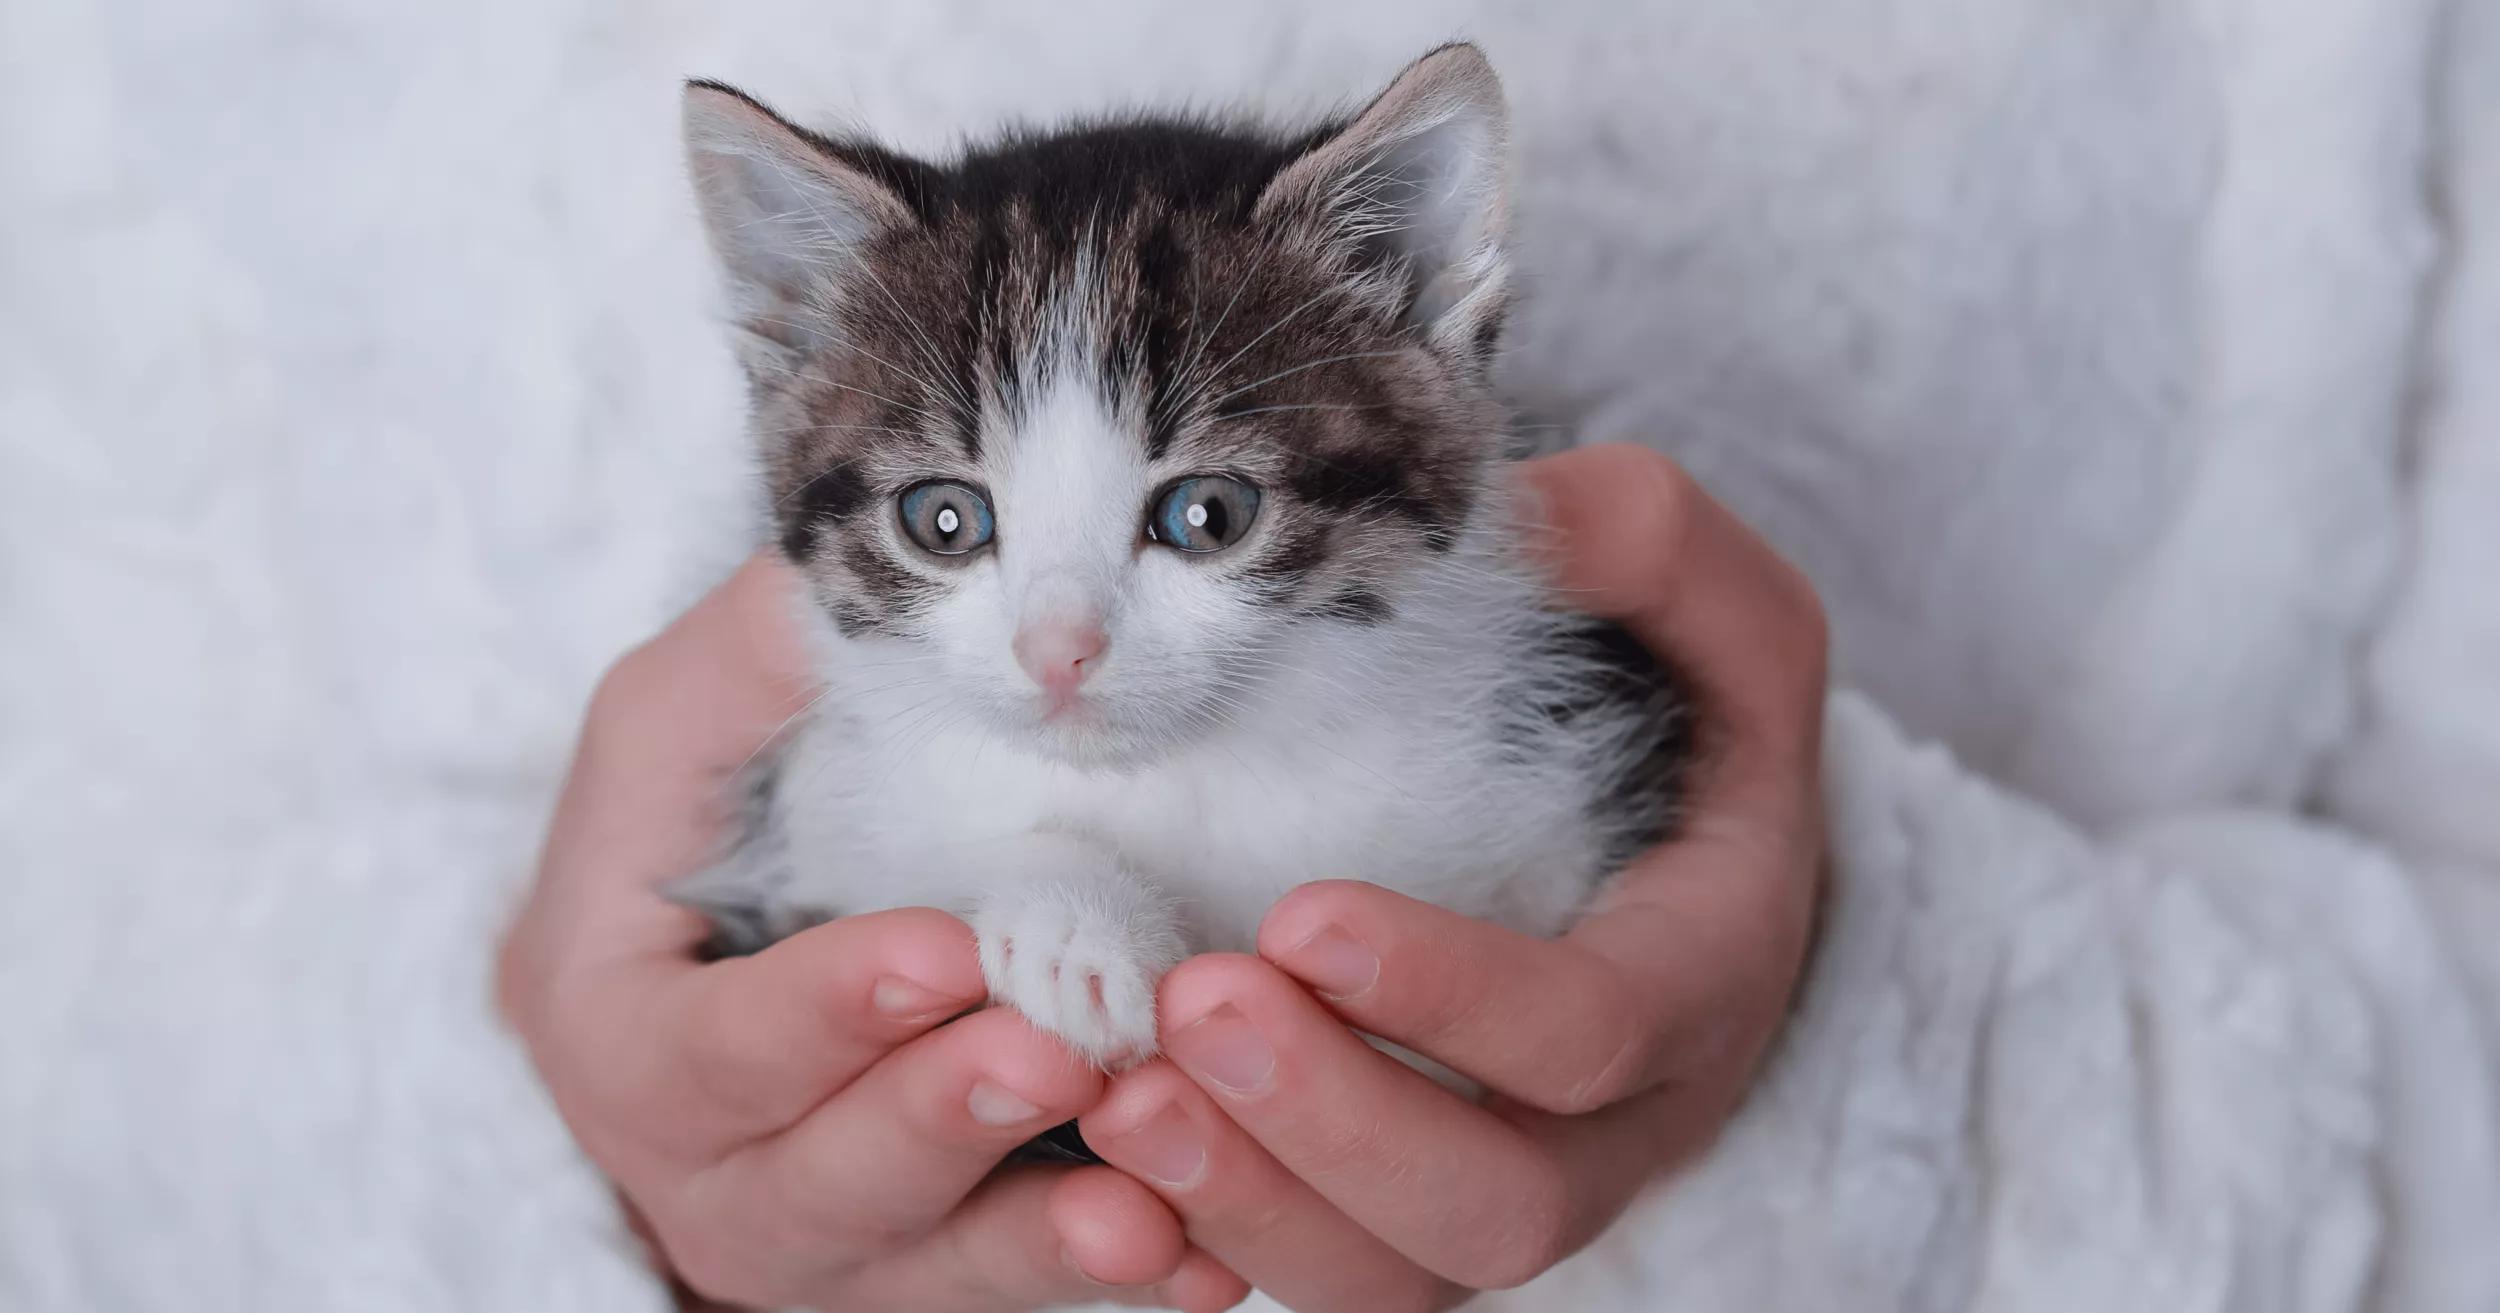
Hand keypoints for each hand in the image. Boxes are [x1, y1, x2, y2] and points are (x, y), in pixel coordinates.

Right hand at [497, 557, 1247, 1311]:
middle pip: (809, 1183)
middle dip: (935, 1124)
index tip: (939, 955)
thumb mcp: (682, 725)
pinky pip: (1003, 1297)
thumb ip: (755, 659)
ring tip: (1145, 1207)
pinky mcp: (913, 1264)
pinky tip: (1201, 1261)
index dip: (815, 1016)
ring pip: (914, 1268)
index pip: (701, 1052)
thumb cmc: (691, 827)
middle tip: (1058, 1056)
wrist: (711, 959)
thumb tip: (854, 562)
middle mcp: (704, 1167)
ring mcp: (815, 1235)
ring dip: (1031, 1243)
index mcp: (614, 1033)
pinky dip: (1103, 1283)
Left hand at [1073, 444, 1827, 1310]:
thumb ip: (1641, 542)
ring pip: (1403, 1276)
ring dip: (1254, 1201)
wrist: (1696, 865)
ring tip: (1122, 1095)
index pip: (1595, 1034)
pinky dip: (1223, 1238)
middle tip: (1188, 1006)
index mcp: (1704, 973)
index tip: (1303, 917)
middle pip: (1495, 1207)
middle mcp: (1624, 1121)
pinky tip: (1114, 1157)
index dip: (1454, 998)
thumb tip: (1523, 513)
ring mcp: (1523, 1179)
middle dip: (1332, 1123)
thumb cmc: (1698, 727)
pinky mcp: (1425, 1204)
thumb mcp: (1715, 609)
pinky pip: (1334, 1273)